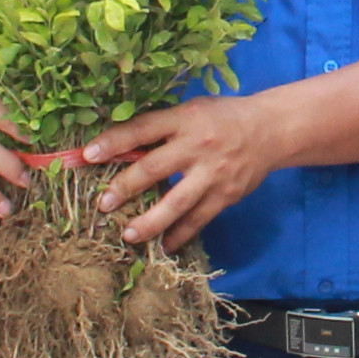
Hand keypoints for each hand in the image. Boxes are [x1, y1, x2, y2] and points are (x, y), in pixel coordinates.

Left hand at [81, 89, 300, 250]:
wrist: (270, 130)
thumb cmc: (222, 117)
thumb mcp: (192, 111)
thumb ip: (162, 128)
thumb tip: (121, 149)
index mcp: (185, 119)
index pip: (142, 129)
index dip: (114, 142)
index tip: (88, 155)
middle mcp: (197, 146)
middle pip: (154, 168)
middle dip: (125, 187)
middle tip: (103, 204)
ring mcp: (212, 173)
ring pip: (176, 202)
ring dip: (150, 221)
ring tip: (129, 235)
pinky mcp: (225, 195)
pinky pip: (199, 219)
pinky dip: (181, 234)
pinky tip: (165, 246)